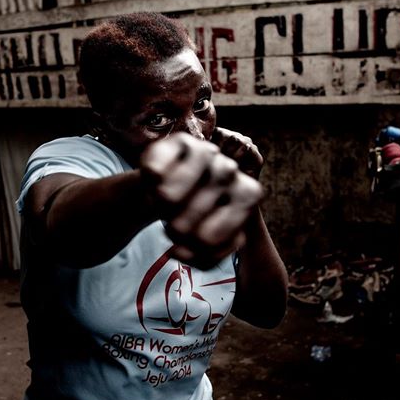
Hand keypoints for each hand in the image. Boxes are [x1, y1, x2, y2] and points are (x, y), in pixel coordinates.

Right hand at [141, 133, 262, 267]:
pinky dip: (156, 172)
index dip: (207, 241)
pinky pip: (166, 161)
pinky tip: (153, 180)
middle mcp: (231, 171)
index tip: (187, 248)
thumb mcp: (201, 246)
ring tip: (161, 207)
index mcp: (246, 195)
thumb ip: (202, 258)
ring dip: (168, 201)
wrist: (165, 193)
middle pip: (208, 199)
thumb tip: (180, 252)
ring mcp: (208, 153)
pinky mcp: (183, 141)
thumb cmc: (189, 219)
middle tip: (172, 231)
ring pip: (186, 182)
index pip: (234, 220)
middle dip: (184, 224)